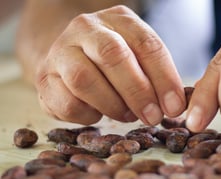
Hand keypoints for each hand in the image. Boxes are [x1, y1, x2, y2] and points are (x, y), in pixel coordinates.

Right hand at [35, 5, 185, 124]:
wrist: (72, 57)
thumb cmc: (116, 63)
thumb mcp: (141, 59)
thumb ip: (158, 77)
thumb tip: (175, 107)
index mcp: (118, 20)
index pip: (146, 44)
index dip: (164, 78)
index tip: (175, 107)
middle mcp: (86, 29)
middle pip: (112, 56)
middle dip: (138, 92)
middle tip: (153, 117)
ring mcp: (60, 52)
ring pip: (83, 80)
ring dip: (112, 105)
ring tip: (126, 115)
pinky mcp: (44, 79)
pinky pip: (66, 103)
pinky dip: (88, 115)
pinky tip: (98, 114)